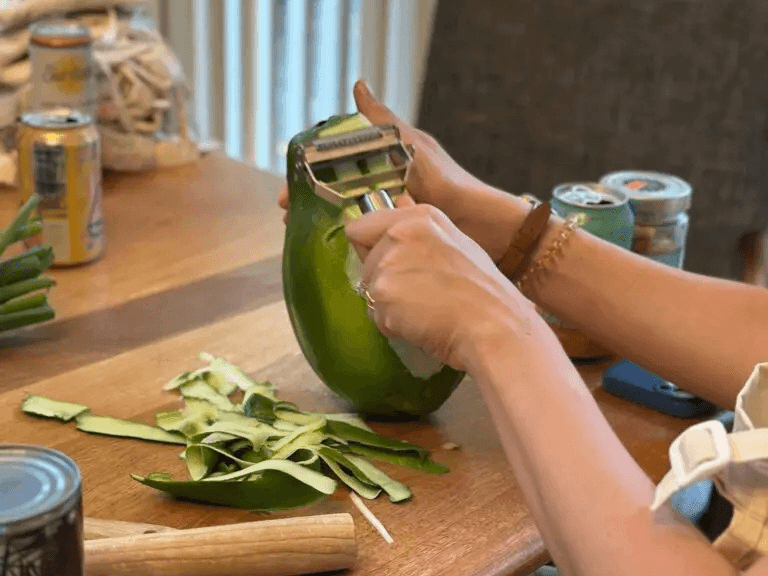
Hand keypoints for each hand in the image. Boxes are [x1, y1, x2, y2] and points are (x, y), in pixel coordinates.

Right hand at [278, 79, 492, 227]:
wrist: (480, 223)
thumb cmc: (448, 180)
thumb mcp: (412, 146)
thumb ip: (384, 122)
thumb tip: (358, 85)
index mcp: (381, 162)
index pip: (334, 164)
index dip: (307, 175)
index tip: (287, 189)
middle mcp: (379, 186)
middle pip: (333, 191)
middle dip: (307, 201)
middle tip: (287, 215)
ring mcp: (385, 212)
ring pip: (343, 213)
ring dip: (319, 221)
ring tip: (298, 232)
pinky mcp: (394, 234)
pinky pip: (363, 234)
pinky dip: (344, 238)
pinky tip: (327, 247)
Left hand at [344, 198, 541, 372]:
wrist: (494, 327)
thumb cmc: (485, 293)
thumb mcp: (458, 244)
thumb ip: (420, 228)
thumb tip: (398, 201)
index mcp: (419, 217)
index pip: (362, 226)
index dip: (372, 248)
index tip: (393, 265)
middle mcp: (399, 233)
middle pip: (364, 261)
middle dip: (383, 280)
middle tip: (420, 294)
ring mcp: (388, 263)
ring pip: (368, 290)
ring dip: (389, 305)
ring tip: (424, 311)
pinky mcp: (382, 294)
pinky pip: (376, 315)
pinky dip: (393, 325)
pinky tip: (421, 324)